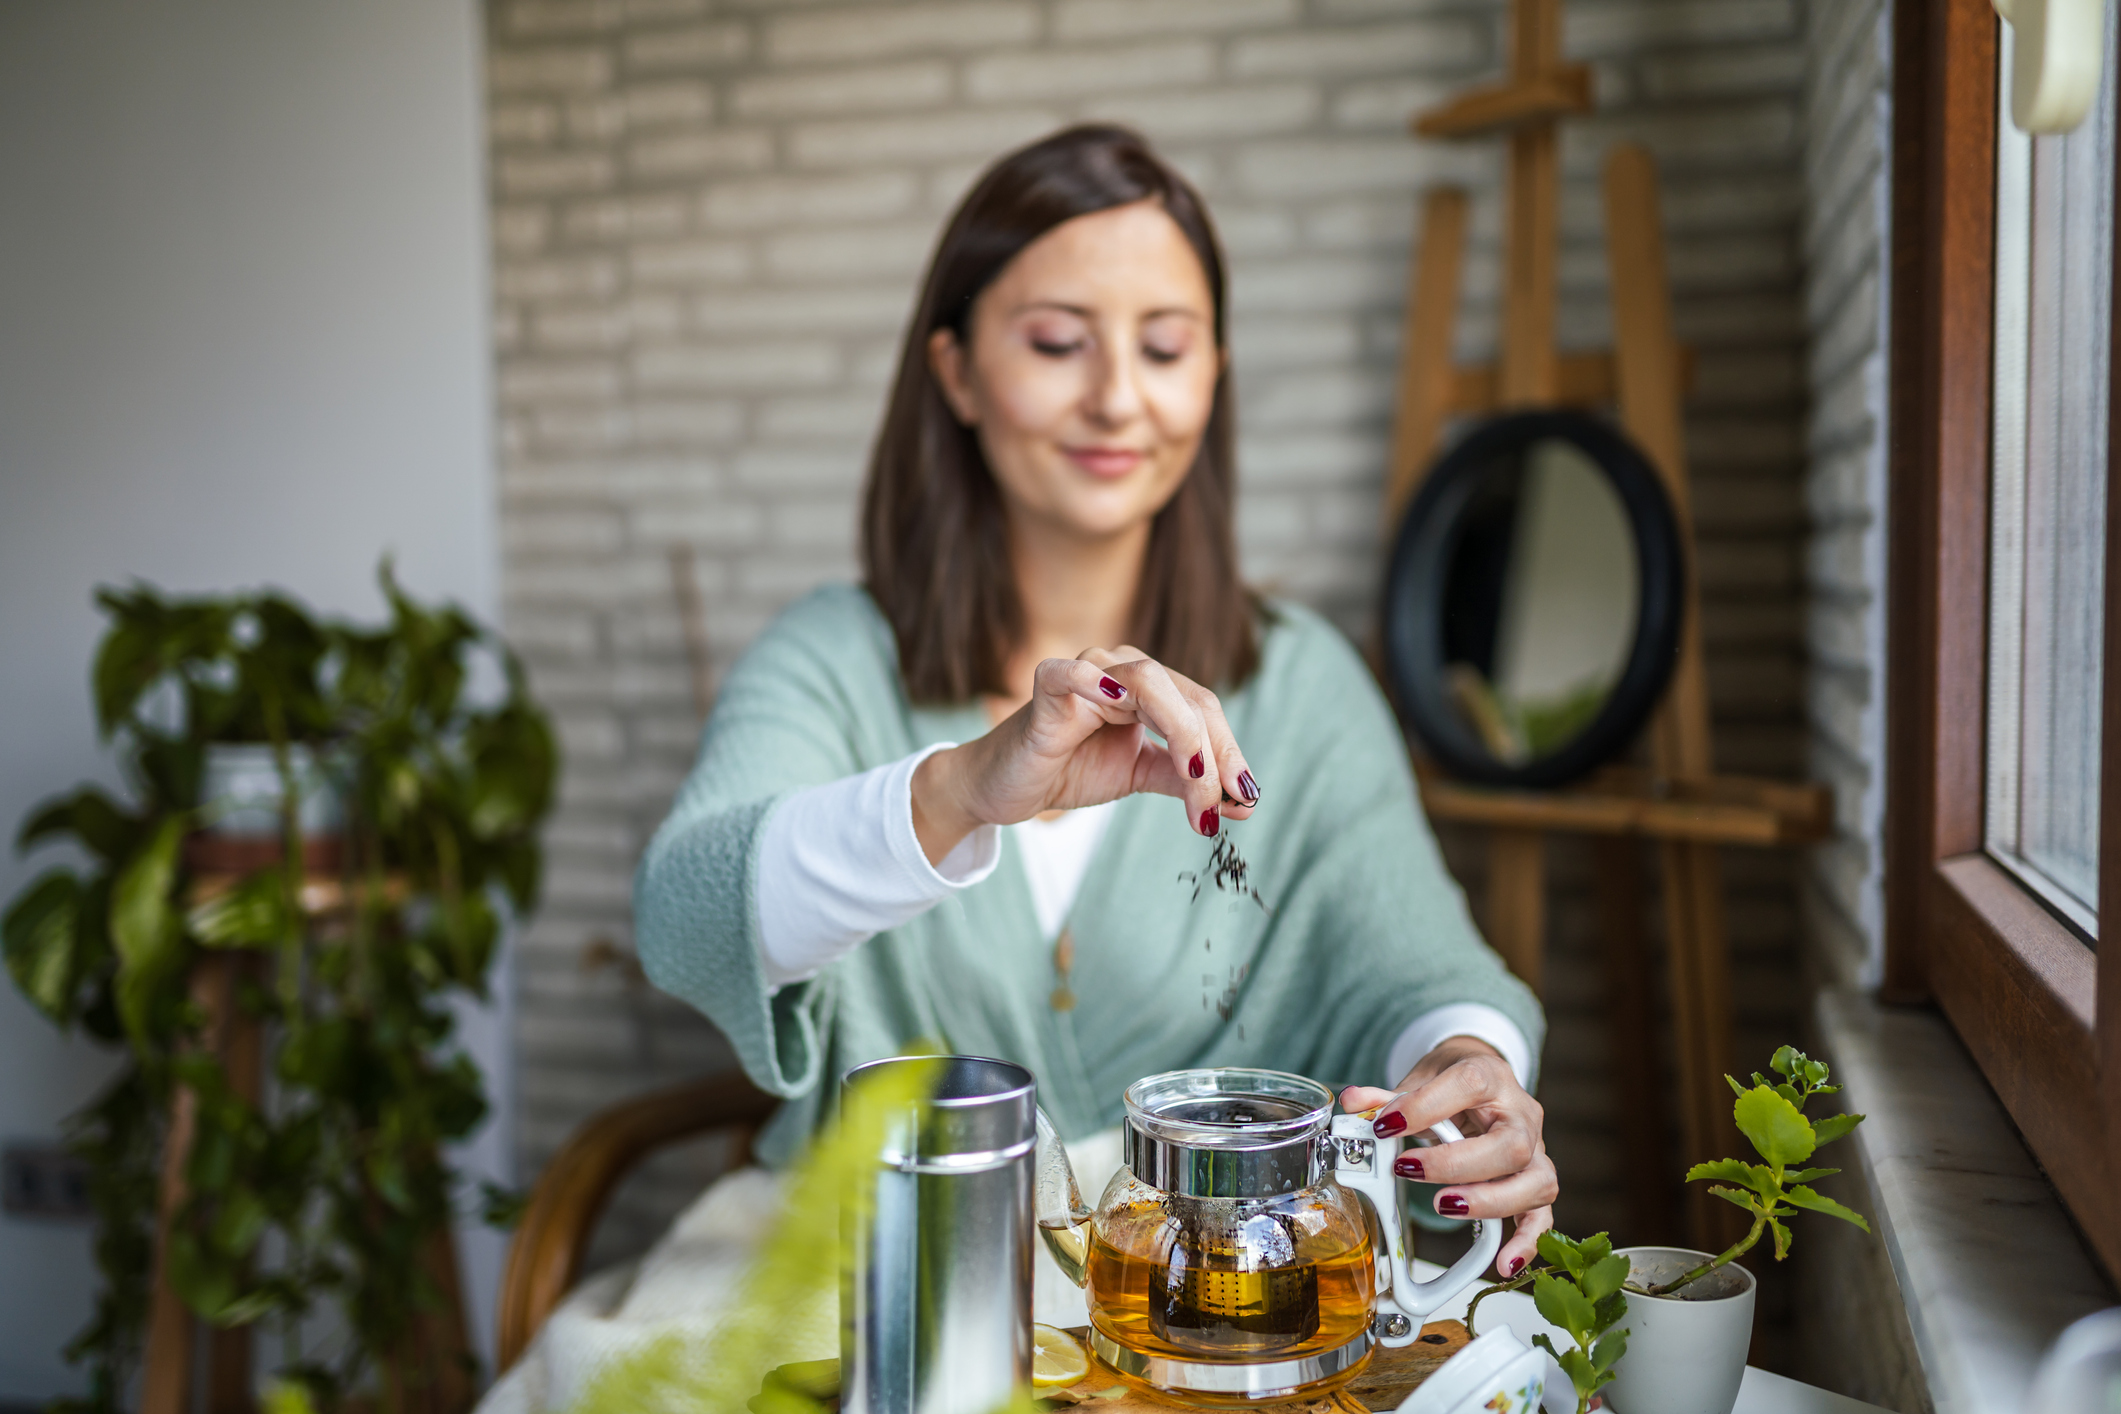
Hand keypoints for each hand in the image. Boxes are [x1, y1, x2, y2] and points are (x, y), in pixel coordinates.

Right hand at [909, 647, 1260, 862]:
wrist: (1008, 787)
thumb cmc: (1071, 769)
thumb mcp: (1141, 775)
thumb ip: (1187, 782)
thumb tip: (1244, 804)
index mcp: (1151, 686)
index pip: (1205, 710)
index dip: (1230, 753)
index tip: (1246, 801)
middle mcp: (1124, 669)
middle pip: (1188, 698)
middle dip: (1212, 755)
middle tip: (1219, 804)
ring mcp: (1086, 672)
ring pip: (1149, 684)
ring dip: (1181, 735)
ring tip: (1195, 779)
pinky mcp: (1047, 686)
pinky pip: (1073, 674)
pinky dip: (1095, 684)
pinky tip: (1116, 704)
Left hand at [1340, 1036, 1556, 1280]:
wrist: (1483, 1079)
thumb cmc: (1453, 1081)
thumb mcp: (1420, 1078)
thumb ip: (1387, 1096)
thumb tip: (1352, 1103)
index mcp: (1490, 1076)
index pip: (1470, 1083)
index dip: (1426, 1106)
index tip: (1386, 1126)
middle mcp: (1521, 1113)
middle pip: (1511, 1145)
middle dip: (1456, 1164)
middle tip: (1408, 1170)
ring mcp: (1536, 1149)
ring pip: (1536, 1181)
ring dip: (1490, 1201)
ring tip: (1444, 1205)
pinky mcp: (1535, 1179)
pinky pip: (1543, 1214)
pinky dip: (1526, 1241)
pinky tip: (1503, 1262)